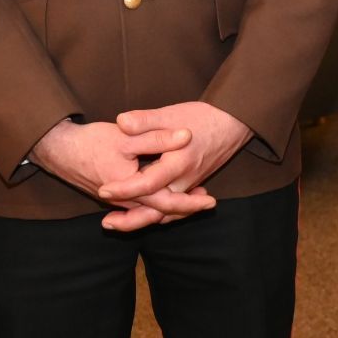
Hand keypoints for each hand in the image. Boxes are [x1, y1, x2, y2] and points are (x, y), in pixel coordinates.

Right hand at [30, 119, 215, 230]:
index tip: (210, 201)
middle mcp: (127, 202)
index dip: (191, 203)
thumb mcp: (126, 136)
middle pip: (162, 212)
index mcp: (133, 189)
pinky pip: (141, 205)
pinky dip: (157, 201)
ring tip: (194, 195)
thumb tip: (187, 136)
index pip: (168, 204)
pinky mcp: (115, 196)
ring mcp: (120, 201)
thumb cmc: (91, 142)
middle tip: (207, 202)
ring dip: (172, 205)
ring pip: (151, 210)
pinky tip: (167, 189)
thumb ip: (157, 137)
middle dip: (185, 208)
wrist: (59, 150)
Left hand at [100, 102, 251, 229]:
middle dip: (131, 220)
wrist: (234, 123)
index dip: (124, 189)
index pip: (147, 183)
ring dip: (142, 220)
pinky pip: (174, 208)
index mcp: (178, 163)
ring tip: (117, 223)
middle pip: (157, 210)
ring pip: (166, 212)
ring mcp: (190, 185)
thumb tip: (121, 121)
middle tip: (106, 223)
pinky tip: (143, 214)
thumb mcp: (172, 114)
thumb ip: (146, 120)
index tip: (103, 190)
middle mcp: (185, 180)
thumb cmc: (204, 116)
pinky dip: (158, 215)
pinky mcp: (192, 185)